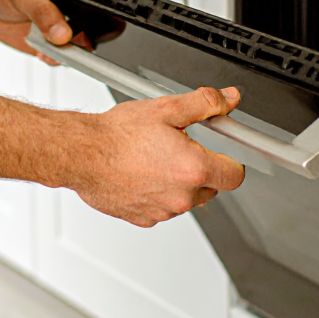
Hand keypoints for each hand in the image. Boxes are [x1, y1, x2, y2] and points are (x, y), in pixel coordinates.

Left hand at [0, 0, 119, 61]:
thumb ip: (43, 11)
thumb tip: (62, 33)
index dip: (113, 6)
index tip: (104, 18)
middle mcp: (82, 3)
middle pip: (106, 24)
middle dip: (92, 36)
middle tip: (70, 38)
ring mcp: (73, 25)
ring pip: (89, 46)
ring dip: (71, 51)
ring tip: (48, 44)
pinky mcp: (61, 43)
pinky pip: (68, 58)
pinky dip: (56, 59)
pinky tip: (41, 49)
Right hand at [68, 86, 245, 226]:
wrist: (82, 153)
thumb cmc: (117, 134)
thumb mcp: (166, 108)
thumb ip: (205, 104)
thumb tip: (228, 99)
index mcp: (194, 168)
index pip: (235, 175)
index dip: (230, 160)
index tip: (221, 151)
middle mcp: (182, 196)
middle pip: (211, 187)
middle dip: (200, 168)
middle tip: (178, 147)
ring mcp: (163, 211)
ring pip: (185, 199)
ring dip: (177, 182)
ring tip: (153, 158)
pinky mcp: (144, 218)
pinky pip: (162, 207)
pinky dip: (156, 193)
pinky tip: (140, 173)